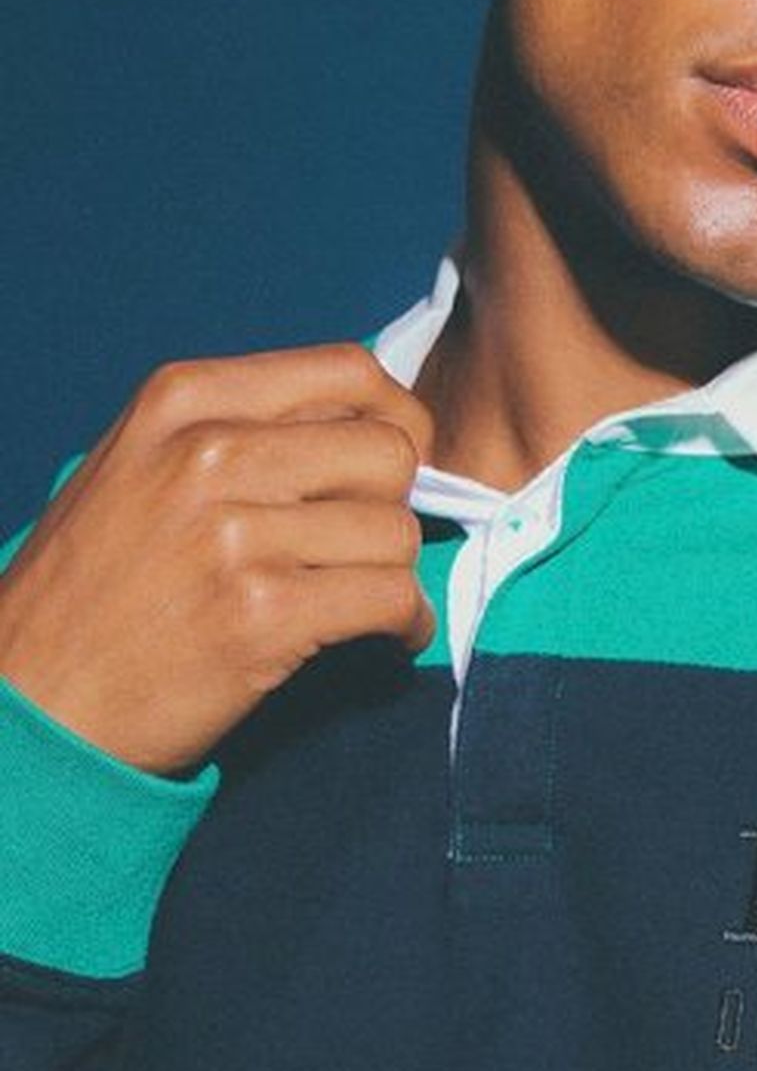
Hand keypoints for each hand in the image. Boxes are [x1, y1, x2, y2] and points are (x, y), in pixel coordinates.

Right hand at [0, 346, 436, 775]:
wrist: (33, 699)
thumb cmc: (95, 587)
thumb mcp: (141, 465)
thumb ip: (242, 429)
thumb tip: (369, 423)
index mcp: (184, 399)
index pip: (348, 371)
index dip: (395, 418)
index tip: (392, 466)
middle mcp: (208, 453)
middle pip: (388, 449)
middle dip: (396, 502)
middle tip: (368, 544)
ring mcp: (233, 534)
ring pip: (397, 530)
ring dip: (396, 572)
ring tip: (363, 597)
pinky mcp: (260, 615)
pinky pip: (391, 599)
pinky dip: (405, 624)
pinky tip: (384, 636)